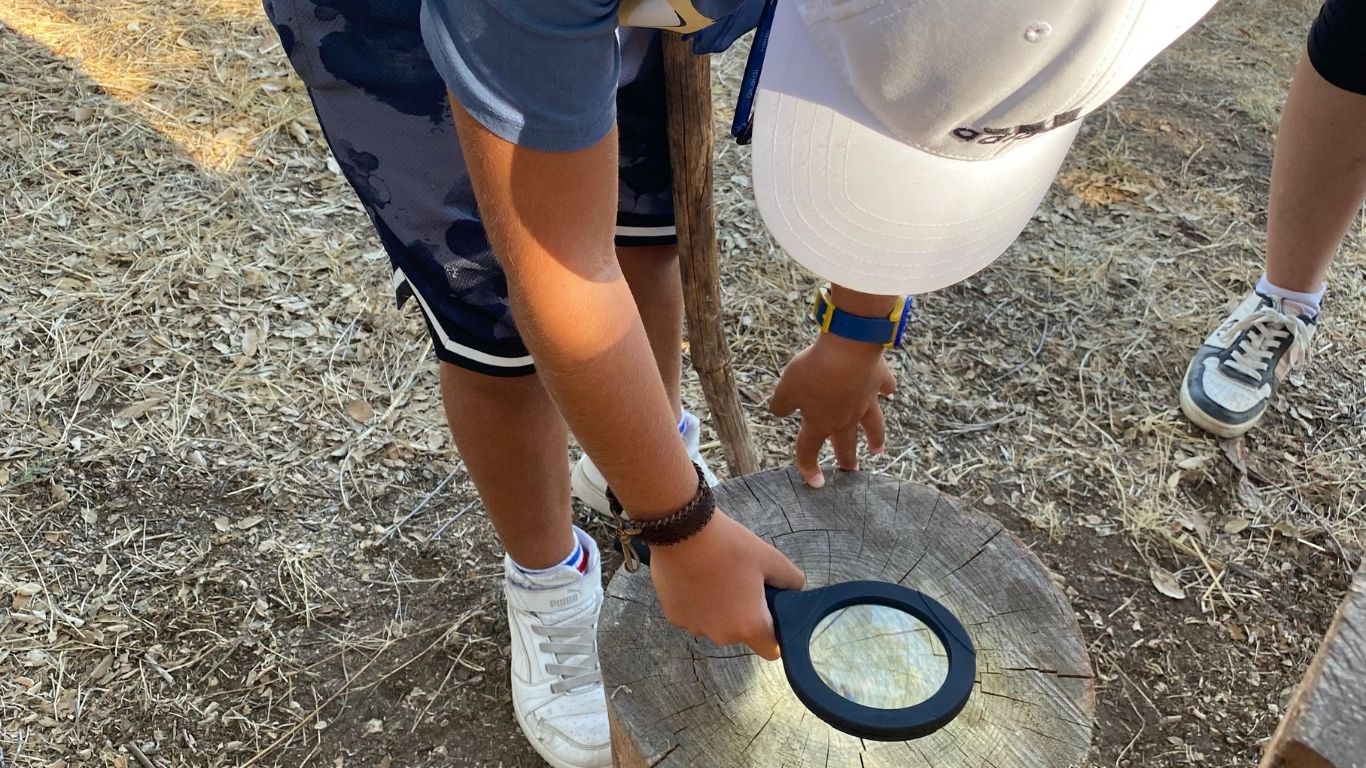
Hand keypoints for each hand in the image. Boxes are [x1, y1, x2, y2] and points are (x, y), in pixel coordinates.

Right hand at [649, 510, 804, 659]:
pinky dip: (698, 603)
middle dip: (745, 614)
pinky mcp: (674, 617)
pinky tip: (696, 578)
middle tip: (743, 582)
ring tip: (716, 576)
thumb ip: (791, 580)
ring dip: (720, 609)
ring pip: (716, 625)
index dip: (774, 633)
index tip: (770, 612)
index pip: (771, 650)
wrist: (681, 530)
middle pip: (741, 634)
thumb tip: (794, 590)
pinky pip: (695, 616)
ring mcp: (695, 627)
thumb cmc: (729, 545)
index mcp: (749, 625)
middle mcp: (721, 635)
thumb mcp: (770, 557)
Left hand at [770, 334, 896, 487]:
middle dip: (847, 460)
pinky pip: (885, 389)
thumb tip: (778, 412)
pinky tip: (889, 392)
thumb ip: (781, 404)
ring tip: (877, 449)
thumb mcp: (786, 387)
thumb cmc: (814, 371)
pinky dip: (887, 391)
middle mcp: (844, 417)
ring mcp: (865, 401)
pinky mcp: (878, 380)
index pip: (809, 451)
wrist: (848, 350)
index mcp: (819, 423)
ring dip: (875, 438)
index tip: (815, 483)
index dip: (808, 468)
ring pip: (872, 426)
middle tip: (850, 471)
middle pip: (845, 444)